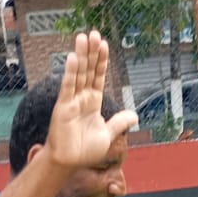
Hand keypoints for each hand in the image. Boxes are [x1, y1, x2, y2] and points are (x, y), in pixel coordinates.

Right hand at [47, 31, 137, 170]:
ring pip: (78, 74)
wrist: (69, 163)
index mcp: (93, 102)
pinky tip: (73, 58)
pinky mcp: (63, 107)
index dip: (102, 61)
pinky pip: (68, 87)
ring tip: (84, 37)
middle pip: (89, 70)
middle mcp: (82, 98)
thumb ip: (119, 122)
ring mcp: (72, 101)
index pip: (99, 76)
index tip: (104, 44)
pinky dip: (70, 73)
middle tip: (94, 33)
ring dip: (81, 56)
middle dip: (92, 52)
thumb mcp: (107, 134)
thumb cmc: (84, 150)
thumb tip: (134, 115)